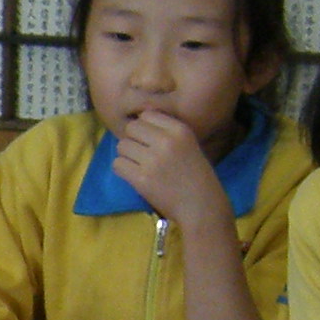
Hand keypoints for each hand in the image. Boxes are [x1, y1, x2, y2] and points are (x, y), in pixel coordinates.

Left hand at [108, 109, 234, 234]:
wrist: (201, 204)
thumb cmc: (195, 175)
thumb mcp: (188, 144)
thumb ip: (166, 132)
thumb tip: (135, 124)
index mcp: (180, 130)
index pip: (147, 115)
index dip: (143, 127)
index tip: (149, 140)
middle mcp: (166, 141)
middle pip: (131, 128)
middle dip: (132, 140)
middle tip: (141, 154)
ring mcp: (153, 160)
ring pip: (122, 146)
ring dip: (126, 155)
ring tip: (139, 166)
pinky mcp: (141, 178)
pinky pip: (118, 164)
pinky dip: (123, 170)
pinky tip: (134, 176)